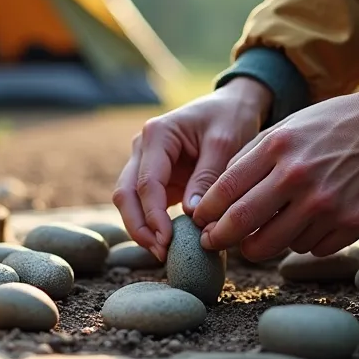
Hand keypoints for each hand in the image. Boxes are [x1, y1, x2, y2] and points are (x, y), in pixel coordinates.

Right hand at [113, 78, 272, 260]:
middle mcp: (143, 148)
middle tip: (160, 253)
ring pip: (128, 201)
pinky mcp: (155, 178)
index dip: (153, 215)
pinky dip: (151, 224)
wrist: (232, 105)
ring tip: (162, 253)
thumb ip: (207, 177)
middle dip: (139, 226)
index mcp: (157, 134)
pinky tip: (167, 244)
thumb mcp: (225, 144)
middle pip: (125, 194)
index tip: (166, 240)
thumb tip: (191, 215)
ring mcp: (145, 163)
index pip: (147, 182)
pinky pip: (144, 204)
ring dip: (141, 228)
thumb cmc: (230, 118)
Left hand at [191, 85, 358, 260]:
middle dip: (220, 239)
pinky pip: (311, 248)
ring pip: (274, 245)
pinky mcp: (352, 224)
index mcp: (279, 147)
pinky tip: (310, 222)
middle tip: (213, 243)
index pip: (226, 190)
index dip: (207, 213)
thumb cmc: (336, 125)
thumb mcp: (289, 127)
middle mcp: (299, 177)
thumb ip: (252, 157)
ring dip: (262, 244)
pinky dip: (304, 241)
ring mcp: (326, 204)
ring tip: (263, 232)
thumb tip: (218, 197)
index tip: (199, 222)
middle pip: (242, 224)